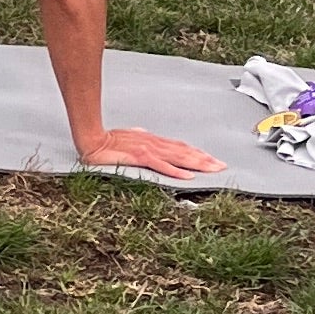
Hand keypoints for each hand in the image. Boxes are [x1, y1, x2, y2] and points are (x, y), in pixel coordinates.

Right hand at [76, 128, 219, 180]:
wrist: (91, 139)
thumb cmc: (108, 140)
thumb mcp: (130, 137)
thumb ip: (141, 139)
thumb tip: (147, 136)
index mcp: (153, 140)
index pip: (181, 147)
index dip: (198, 153)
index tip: (212, 159)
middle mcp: (154, 143)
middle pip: (185, 152)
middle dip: (205, 160)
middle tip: (223, 166)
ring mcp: (148, 149)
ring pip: (178, 158)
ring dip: (197, 164)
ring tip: (213, 170)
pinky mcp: (140, 156)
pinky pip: (161, 166)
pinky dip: (176, 171)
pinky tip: (188, 176)